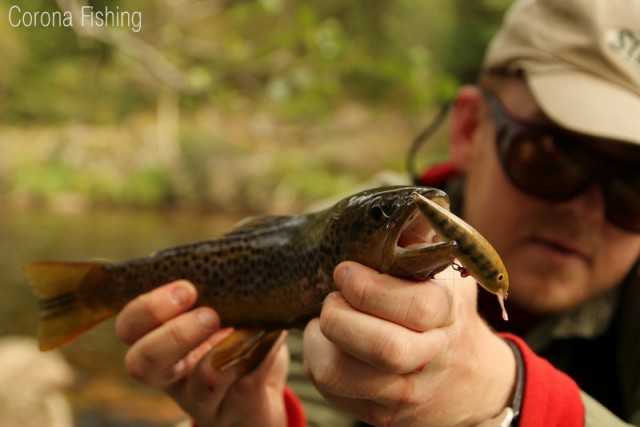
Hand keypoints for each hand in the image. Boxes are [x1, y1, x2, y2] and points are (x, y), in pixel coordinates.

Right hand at [115, 281, 288, 426]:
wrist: (262, 394)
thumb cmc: (234, 340)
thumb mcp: (221, 308)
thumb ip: (218, 282)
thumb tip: (236, 242)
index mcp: (159, 340)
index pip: (129, 327)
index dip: (148, 307)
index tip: (187, 287)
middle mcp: (171, 374)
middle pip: (142, 363)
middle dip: (174, 334)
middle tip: (210, 314)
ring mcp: (200, 398)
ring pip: (200, 380)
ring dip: (227, 347)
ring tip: (247, 327)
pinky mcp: (235, 410)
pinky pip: (244, 385)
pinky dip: (260, 355)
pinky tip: (270, 336)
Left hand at [303, 262, 515, 426]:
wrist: (470, 382)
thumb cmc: (446, 313)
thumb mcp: (446, 273)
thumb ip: (427, 241)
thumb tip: (407, 205)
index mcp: (447, 314)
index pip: (413, 307)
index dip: (369, 288)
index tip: (344, 271)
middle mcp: (430, 358)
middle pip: (382, 347)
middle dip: (340, 316)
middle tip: (332, 299)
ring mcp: (405, 393)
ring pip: (343, 375)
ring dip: (319, 340)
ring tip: (326, 320)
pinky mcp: (381, 415)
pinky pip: (332, 391)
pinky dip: (317, 360)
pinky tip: (329, 343)